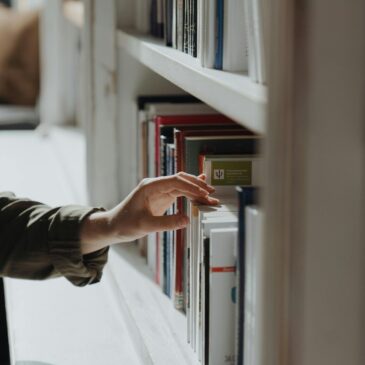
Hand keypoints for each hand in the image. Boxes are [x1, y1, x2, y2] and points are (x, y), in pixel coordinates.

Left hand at [80, 173, 218, 253]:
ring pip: (182, 186)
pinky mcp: (162, 198)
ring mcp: (159, 191)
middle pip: (181, 180)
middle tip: (212, 193)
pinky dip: (190, 194)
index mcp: (150, 186)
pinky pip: (179, 193)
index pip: (175, 181)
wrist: (114, 226)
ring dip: (196, 190)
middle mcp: (156, 185)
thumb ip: (166, 223)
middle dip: (197, 185)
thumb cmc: (125, 224)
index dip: (191, 186)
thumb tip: (187, 220)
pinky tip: (200, 192)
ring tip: (210, 196)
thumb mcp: (145, 225)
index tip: (203, 193)